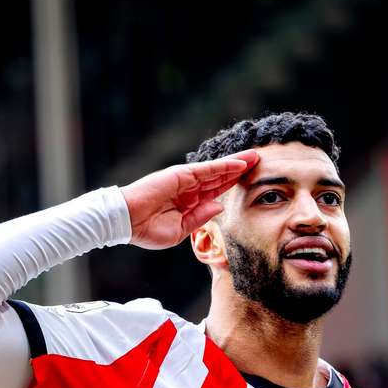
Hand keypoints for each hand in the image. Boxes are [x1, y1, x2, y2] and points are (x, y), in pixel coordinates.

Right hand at [121, 149, 258, 248]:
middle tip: (259, 163)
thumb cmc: (148, 230)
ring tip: (256, 157)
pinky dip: (225, 165)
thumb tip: (219, 207)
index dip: (232, 185)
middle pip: (220, 177)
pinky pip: (208, 169)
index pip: (215, 192)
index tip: (249, 181)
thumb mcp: (180, 230)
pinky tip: (241, 162)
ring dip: (237, 163)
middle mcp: (189, 189)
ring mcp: (186, 180)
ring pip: (217, 170)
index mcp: (189, 203)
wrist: (127, 221)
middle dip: (239, 170)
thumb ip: (200, 218)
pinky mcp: (181, 174)